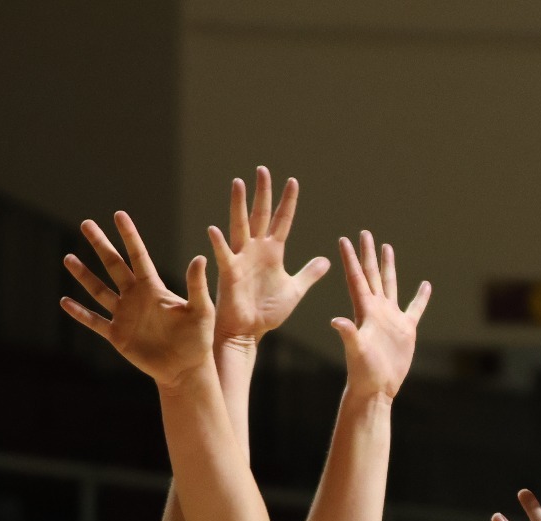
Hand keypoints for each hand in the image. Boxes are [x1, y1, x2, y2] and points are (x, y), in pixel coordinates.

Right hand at [61, 212, 215, 389]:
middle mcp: (135, 297)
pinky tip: (64, 301)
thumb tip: (200, 258)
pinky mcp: (117, 335)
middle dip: (100, 244)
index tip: (119, 215)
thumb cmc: (198, 339)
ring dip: (84, 275)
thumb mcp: (201, 311)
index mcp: (154, 288)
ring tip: (68, 258)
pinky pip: (94, 321)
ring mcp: (124, 315)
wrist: (186, 368)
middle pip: (114, 265)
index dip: (129, 236)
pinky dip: (80, 313)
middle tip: (86, 224)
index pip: (138, 256)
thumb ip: (197, 286)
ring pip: (99, 290)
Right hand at [208, 166, 330, 342]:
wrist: (249, 331)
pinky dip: (218, 243)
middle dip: (262, 193)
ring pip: (240, 226)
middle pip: (260, 215)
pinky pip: (224, 255)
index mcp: (272, 252)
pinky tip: (214, 229)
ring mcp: (241, 259)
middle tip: (263, 169)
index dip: (287, 202)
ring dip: (239, 205)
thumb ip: (309, 273)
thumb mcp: (294, 290)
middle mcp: (256, 250)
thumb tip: (326, 260)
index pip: (282, 221)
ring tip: (238, 182)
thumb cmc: (267, 311)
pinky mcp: (229, 274)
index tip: (292, 181)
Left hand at [331, 231, 430, 400]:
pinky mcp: (405, 329)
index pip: (357, 279)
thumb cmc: (363, 372)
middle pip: (372, 275)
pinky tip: (425, 285)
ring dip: (389, 267)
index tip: (344, 239)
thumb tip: (337, 321)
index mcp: (364, 311)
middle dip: (369, 254)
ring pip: (390, 285)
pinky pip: (415, 308)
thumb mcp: (356, 351)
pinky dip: (420, 297)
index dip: (351, 259)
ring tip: (387, 248)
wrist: (376, 388)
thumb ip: (348, 334)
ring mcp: (391, 318)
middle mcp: (377, 310)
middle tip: (365, 233)